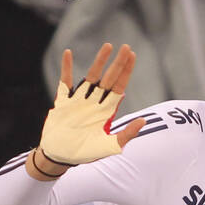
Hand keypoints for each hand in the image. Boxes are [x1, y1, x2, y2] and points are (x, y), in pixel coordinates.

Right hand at [38, 44, 145, 168]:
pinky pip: (65, 81)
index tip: (133, 56)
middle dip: (118, 63)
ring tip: (108, 46)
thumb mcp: (110, 146)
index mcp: (106, 111)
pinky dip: (66, 67)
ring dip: (99, 62)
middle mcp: (95, 102)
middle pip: (109, 78)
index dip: (126, 72)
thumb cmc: (85, 154)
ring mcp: (79, 100)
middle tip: (126, 47)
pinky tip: (68, 53)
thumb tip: (143, 121)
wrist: (61, 157)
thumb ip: (126, 134)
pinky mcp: (63, 101)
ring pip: (91, 76)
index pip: (119, 87)